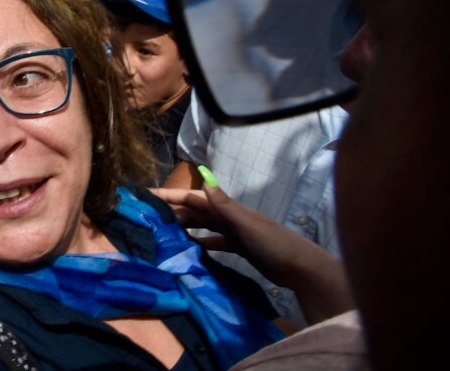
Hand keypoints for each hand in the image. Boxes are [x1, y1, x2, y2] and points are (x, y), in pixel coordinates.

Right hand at [151, 185, 353, 323]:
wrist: (301, 268)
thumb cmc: (275, 245)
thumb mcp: (248, 225)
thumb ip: (226, 206)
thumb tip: (204, 181)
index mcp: (229, 209)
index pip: (194, 198)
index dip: (171, 195)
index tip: (148, 194)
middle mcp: (230, 217)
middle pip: (196, 210)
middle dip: (173, 208)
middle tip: (148, 213)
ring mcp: (235, 232)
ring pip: (204, 225)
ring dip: (185, 224)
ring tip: (163, 228)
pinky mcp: (240, 247)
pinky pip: (215, 242)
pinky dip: (202, 242)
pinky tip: (191, 247)